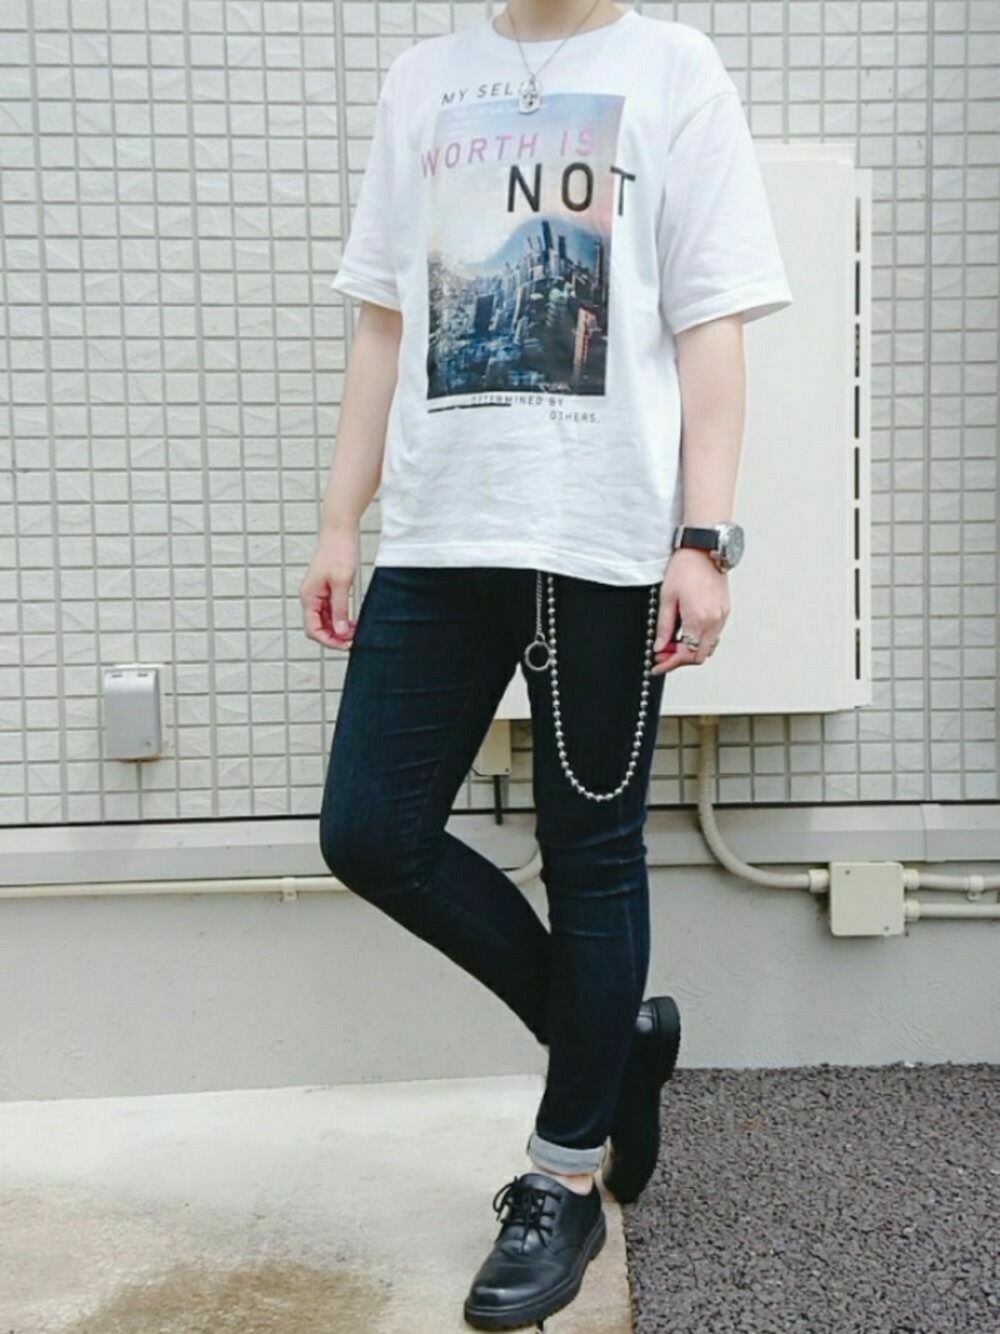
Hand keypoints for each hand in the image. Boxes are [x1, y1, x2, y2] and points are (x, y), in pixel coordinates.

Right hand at [300, 526, 359, 648]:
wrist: (340, 531)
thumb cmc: (339, 551)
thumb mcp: (342, 583)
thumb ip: (340, 608)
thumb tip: (339, 631)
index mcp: (309, 596)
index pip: (313, 629)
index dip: (328, 641)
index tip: (346, 645)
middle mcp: (309, 596)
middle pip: (317, 627)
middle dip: (334, 637)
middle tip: (353, 640)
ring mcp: (317, 593)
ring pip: (325, 620)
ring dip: (338, 629)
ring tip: (355, 631)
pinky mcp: (325, 589)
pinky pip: (330, 611)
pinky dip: (340, 618)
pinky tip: (353, 622)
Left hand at [650, 548, 729, 676]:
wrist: (704, 549)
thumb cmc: (685, 568)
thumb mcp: (667, 598)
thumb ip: (663, 626)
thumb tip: (659, 647)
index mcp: (698, 619)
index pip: (685, 654)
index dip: (669, 664)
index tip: (657, 665)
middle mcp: (714, 621)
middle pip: (699, 656)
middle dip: (679, 660)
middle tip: (662, 655)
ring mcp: (722, 616)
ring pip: (708, 647)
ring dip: (690, 650)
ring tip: (672, 643)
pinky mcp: (725, 611)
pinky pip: (714, 635)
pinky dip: (700, 640)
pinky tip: (686, 632)